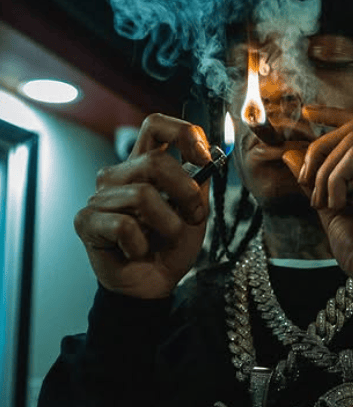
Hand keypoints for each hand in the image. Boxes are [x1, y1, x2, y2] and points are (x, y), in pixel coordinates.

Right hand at [74, 113, 211, 298]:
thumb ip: (198, 182)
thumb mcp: (195, 210)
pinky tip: (138, 251)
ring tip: (166, 238)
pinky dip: (141, 244)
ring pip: (142, 195)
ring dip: (168, 224)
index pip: (156, 125)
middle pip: (155, 161)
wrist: (155, 281)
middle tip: (193, 215)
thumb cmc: (172, 245)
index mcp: (145, 166)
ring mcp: (100, 197)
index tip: (203, 156)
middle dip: (185, 192)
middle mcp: (120, 175)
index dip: (183, 132)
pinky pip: (123, 225)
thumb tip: (211, 155)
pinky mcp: (87, 221)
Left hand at [282, 105, 352, 300]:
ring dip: (325, 169)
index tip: (308, 113)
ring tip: (321, 201)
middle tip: (306, 181)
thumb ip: (316, 180)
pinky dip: (335, 178)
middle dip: (320, 149)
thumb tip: (289, 153)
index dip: (336, 114)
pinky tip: (336, 204)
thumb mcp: (331, 210)